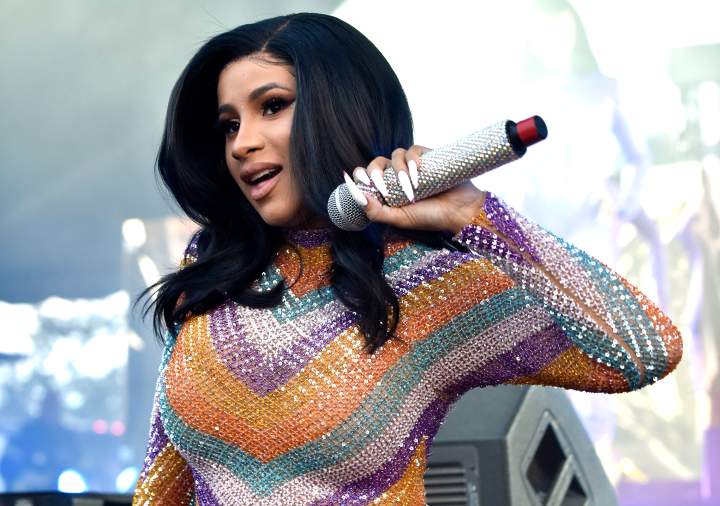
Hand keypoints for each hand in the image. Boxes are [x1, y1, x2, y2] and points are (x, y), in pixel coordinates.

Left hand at [346, 146, 486, 234]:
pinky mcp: (426, 157)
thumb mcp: (400, 219)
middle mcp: (396, 177)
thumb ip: (376, 212)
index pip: (365, 177)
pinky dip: (413, 161)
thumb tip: (358, 196)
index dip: (359, 176)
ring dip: (399, 171)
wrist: (460, 211)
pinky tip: (419, 175)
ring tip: (411, 189)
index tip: (362, 182)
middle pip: (376, 163)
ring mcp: (411, 166)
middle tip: (383, 188)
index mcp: (387, 191)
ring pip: (394, 156)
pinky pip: (412, 150)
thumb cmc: (430, 218)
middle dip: (376, 174)